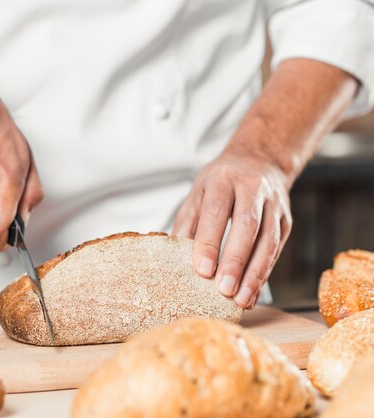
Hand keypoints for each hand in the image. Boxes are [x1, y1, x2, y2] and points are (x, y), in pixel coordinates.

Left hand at [172, 147, 291, 308]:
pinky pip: (276, 250)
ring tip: (241, 299)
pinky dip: (264, 273)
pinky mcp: (286, 220)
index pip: (217, 212)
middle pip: (247, 227)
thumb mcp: (197, 192)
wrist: (259, 160)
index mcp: (224, 179)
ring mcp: (274, 204)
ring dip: (255, 273)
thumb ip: (187, 223)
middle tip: (224, 290)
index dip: (210, 242)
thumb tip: (174, 257)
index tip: (202, 270)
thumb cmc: (220, 182)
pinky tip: (252, 293)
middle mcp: (252, 189)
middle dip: (236, 261)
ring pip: (268, 241)